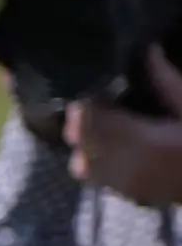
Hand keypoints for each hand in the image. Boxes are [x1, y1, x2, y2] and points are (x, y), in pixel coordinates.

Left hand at [67, 51, 181, 207]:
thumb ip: (165, 80)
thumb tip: (147, 49)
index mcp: (144, 142)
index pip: (90, 123)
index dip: (86, 105)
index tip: (95, 91)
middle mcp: (127, 168)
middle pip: (80, 145)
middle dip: (83, 124)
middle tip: (97, 105)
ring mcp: (126, 187)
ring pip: (82, 166)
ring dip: (86, 145)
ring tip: (104, 127)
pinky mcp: (130, 196)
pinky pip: (97, 180)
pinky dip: (96, 162)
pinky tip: (113, 147)